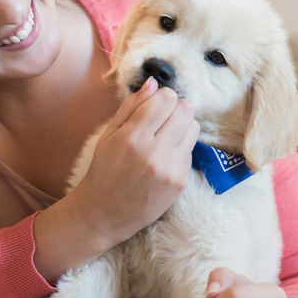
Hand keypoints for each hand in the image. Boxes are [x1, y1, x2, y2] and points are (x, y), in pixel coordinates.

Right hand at [68, 77, 199, 248]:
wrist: (104, 214)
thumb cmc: (103, 170)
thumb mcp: (108, 135)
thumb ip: (131, 107)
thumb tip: (153, 83)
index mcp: (133, 138)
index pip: (166, 99)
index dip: (162, 97)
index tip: (155, 104)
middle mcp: (155, 153)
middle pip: (185, 110)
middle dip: (175, 108)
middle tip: (163, 117)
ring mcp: (171, 169)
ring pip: (193, 127)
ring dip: (182, 126)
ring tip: (164, 136)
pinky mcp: (181, 182)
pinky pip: (190, 150)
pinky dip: (180, 148)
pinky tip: (163, 157)